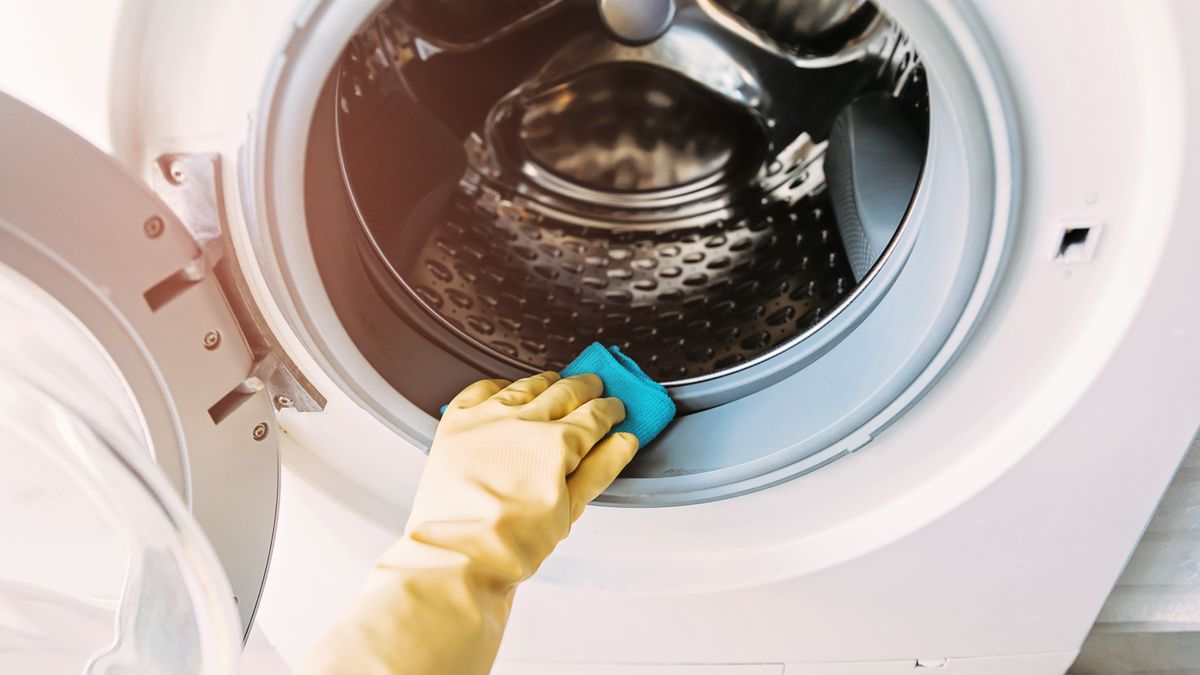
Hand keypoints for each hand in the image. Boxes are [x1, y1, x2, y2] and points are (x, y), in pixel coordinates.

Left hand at [404, 371, 638, 583]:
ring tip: (556, 384)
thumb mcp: (570, 510)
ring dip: (546, 383)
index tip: (615, 409)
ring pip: (526, 386)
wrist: (457, 553)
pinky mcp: (457, 423)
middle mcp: (523, 421)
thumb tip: (624, 442)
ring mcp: (487, 418)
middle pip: (564, 392)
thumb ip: (600, 469)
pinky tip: (505, 390)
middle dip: (585, 388)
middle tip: (595, 387)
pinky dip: (498, 385)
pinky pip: (480, 389)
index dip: (610, 410)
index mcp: (557, 443)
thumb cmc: (512, 542)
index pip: (595, 415)